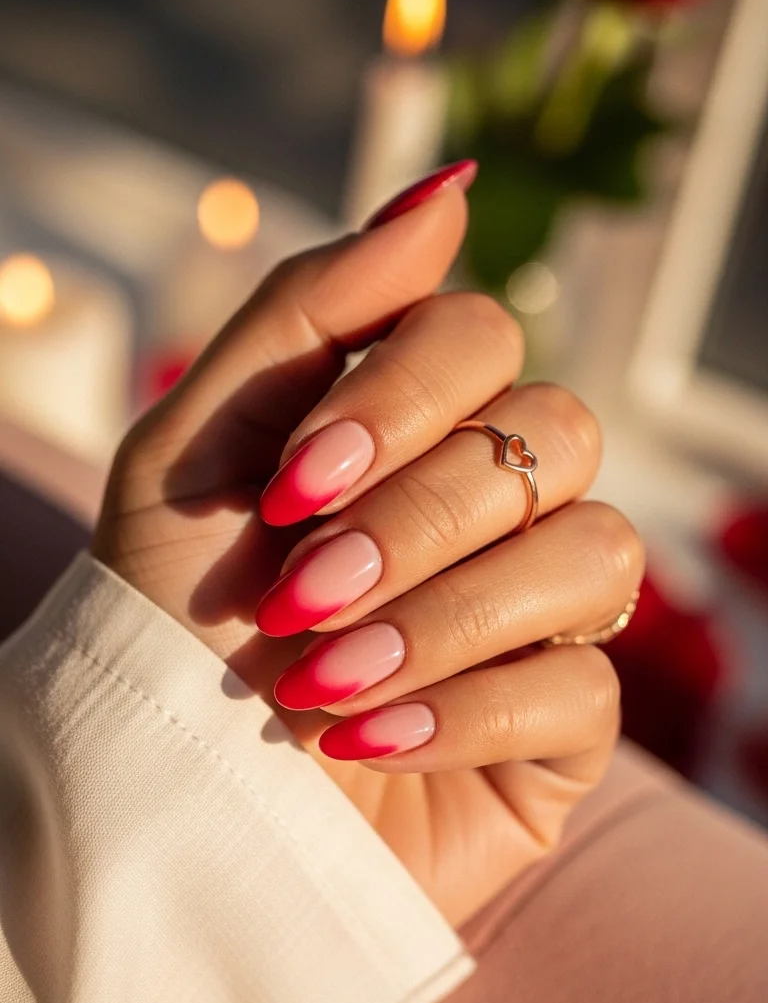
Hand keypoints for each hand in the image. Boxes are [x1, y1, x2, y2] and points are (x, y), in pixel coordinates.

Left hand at [94, 165, 643, 927]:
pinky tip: (367, 742)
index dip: (401, 398)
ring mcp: (535, 618)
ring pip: (596, 552)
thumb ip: (309, 311)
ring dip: (448, 616)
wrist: (157, 806)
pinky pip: (586, 689)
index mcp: (409, 428)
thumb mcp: (191, 451)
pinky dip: (467, 711)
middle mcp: (489, 508)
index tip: (290, 489)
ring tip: (323, 683)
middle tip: (297, 598)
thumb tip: (449, 196)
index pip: (482, 338)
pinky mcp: (558, 732)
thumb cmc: (163, 623)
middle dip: (418, 518)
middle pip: (555, 434)